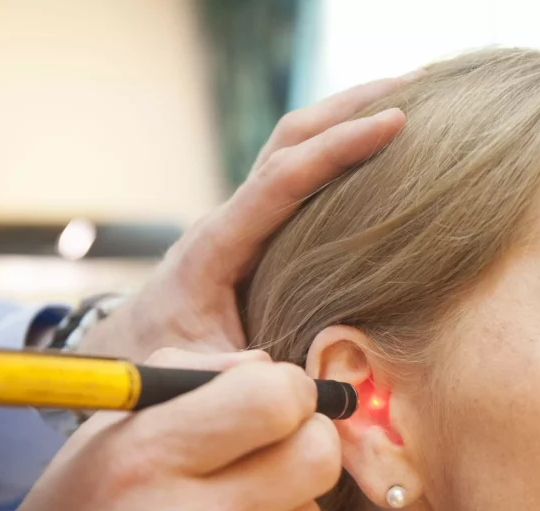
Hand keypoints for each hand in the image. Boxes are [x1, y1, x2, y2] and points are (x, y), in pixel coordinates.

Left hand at [79, 78, 410, 360]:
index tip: (395, 123)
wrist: (125, 350)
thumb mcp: (197, 374)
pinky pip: (297, 175)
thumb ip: (244, 381)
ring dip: (344, 119)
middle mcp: (230, 219)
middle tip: (414, 86)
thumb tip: (309, 394)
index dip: (339, 148)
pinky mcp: (256, 231)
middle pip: (290, 139)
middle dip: (350, 108)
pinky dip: (335, 151)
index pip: (284, 179)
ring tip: (405, 100)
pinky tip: (373, 151)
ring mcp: (243, 219)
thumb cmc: (161, 360)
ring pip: (293, 148)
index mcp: (217, 245)